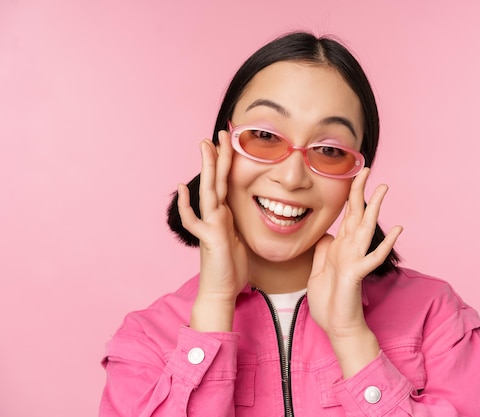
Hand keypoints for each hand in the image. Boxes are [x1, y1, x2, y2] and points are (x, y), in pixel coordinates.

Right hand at [177, 131, 247, 330]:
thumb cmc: (231, 268)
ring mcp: (210, 225)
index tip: (230, 142)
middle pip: (217, 180)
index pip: (227, 182)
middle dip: (218, 156)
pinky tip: (181, 189)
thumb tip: (240, 211)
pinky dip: (186, 205)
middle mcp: (216, 216)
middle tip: (218, 132)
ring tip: (204, 147)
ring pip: (208, 191)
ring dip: (207, 169)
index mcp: (225, 214)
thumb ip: (237, 222)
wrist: (221, 291)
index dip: (228, 162)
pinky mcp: (208, 238)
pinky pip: (194, 220)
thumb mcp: (240, 238)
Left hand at [307, 168, 401, 375]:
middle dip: (361, 191)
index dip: (350, 195)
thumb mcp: (319, 271)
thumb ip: (324, 251)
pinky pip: (372, 257)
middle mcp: (350, 249)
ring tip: (384, 189)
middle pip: (357, 215)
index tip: (354, 174)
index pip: (347, 215)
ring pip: (367, 229)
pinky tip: (398, 229)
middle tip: (368, 168)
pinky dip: (386, 244)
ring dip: (375, 208)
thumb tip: (327, 235)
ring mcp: (355, 260)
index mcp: (341, 247)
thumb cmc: (329, 302)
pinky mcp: (356, 274)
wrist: (336, 327)